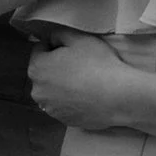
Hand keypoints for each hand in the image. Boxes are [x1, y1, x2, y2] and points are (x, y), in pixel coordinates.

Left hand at [26, 37, 153, 131]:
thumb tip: (52, 40)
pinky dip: (70, 100)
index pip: (39, 50)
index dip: (56, 46)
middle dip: (56, 67)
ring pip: (53, 91)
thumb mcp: (79, 38)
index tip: (72, 49)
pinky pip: (63, 105)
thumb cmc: (98, 64)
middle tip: (79, 65)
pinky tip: (86, 96)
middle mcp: (38, 90)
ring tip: (84, 82)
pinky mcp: (63, 120)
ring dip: (62, 85)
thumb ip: (59, 34)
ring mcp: (50, 108)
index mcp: (37, 68)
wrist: (118, 97)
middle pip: (44, 72)